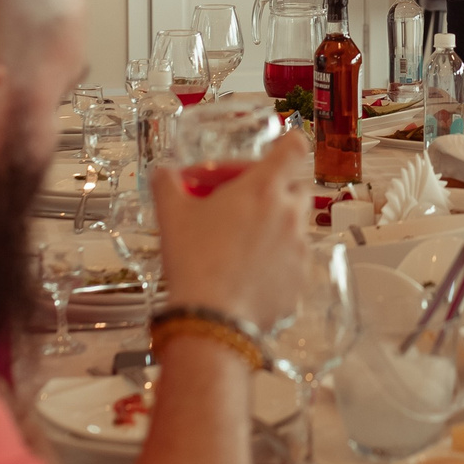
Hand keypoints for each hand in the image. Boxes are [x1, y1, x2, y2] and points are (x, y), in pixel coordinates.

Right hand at [153, 132, 311, 328]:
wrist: (212, 319)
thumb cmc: (193, 260)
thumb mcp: (171, 214)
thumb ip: (167, 183)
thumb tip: (162, 172)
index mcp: (263, 188)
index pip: (293, 148)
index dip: (286, 144)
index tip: (272, 153)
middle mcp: (290, 213)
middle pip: (293, 188)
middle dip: (271, 191)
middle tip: (238, 204)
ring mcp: (300, 248)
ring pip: (293, 225)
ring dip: (272, 226)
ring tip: (237, 242)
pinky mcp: (300, 279)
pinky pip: (291, 260)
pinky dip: (274, 259)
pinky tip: (245, 271)